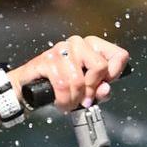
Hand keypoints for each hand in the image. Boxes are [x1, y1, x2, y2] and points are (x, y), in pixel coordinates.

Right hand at [8, 36, 129, 111]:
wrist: (27, 89)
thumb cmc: (57, 87)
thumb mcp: (85, 90)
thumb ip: (100, 90)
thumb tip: (105, 89)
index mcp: (92, 46)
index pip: (119, 55)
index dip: (114, 75)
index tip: (103, 86)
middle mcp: (78, 43)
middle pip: (100, 67)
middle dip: (91, 90)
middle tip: (83, 100)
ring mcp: (62, 49)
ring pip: (79, 79)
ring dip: (74, 99)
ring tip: (69, 103)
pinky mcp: (47, 60)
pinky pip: (62, 84)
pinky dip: (63, 100)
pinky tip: (61, 103)